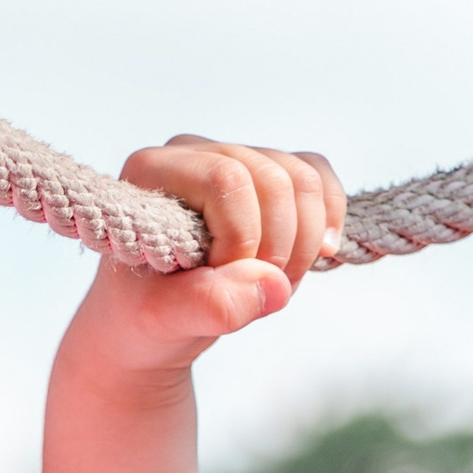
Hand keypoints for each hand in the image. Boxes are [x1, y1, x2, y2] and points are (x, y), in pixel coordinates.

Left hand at [72, 139, 348, 378]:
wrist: (149, 319)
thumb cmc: (144, 312)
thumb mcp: (161, 319)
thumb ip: (206, 303)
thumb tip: (271, 281)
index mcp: (150, 173)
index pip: (226, 181)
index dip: (243, 238)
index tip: (223, 280)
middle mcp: (190, 154)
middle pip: (272, 178)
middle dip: (281, 245)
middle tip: (262, 291)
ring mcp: (231, 159)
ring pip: (302, 177)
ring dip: (306, 240)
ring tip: (279, 282)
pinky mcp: (264, 175)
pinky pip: (316, 176)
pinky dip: (329, 217)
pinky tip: (320, 254)